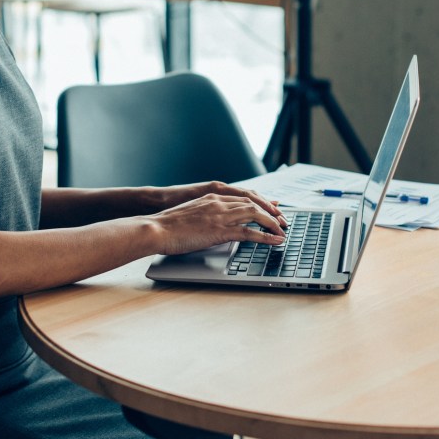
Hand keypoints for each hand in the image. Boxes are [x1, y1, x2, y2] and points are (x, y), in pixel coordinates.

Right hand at [149, 192, 286, 255]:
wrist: (156, 228)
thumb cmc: (168, 225)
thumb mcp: (190, 214)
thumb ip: (204, 214)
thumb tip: (211, 223)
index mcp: (212, 198)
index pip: (243, 197)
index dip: (260, 203)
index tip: (271, 209)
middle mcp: (219, 203)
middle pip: (253, 203)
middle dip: (270, 212)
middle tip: (282, 221)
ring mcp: (220, 216)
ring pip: (255, 215)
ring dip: (272, 223)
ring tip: (283, 231)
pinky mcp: (220, 230)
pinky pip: (250, 232)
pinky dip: (266, 237)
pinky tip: (275, 241)